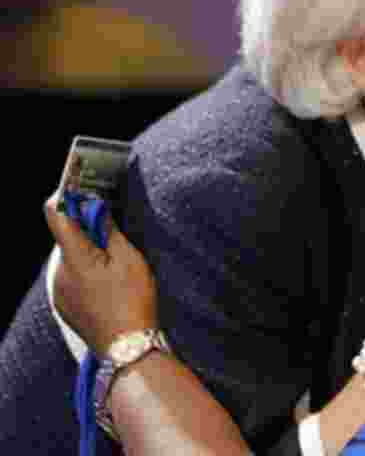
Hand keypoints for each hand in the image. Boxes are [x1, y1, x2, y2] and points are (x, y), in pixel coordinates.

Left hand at [44, 194, 157, 353]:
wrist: (127, 348)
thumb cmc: (133, 303)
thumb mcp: (130, 260)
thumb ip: (110, 231)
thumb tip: (97, 209)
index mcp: (74, 257)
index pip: (56, 214)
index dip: (68, 197)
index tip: (85, 190)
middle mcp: (59, 273)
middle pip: (65, 236)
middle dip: (85, 227)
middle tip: (113, 226)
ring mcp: (60, 291)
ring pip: (69, 256)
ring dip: (87, 250)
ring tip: (116, 259)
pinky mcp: (65, 304)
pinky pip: (71, 276)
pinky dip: (86, 269)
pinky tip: (108, 281)